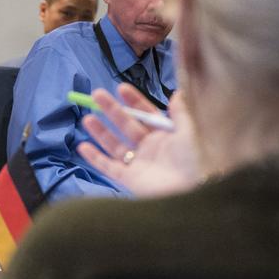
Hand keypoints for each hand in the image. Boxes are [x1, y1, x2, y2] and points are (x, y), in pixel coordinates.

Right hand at [76, 85, 201, 197]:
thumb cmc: (194, 161)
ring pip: (114, 145)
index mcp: (164, 135)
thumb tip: (177, 93)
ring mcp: (138, 163)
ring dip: (100, 132)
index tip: (121, 88)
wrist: (192, 191)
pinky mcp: (129, 179)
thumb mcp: (189, 132)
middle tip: (96, 95)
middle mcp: (149, 148)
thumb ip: (180, 113)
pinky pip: (108, 167)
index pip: (145, 114)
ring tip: (87, 118)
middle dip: (111, 110)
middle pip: (126, 125)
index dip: (133, 101)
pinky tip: (83, 147)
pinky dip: (95, 158)